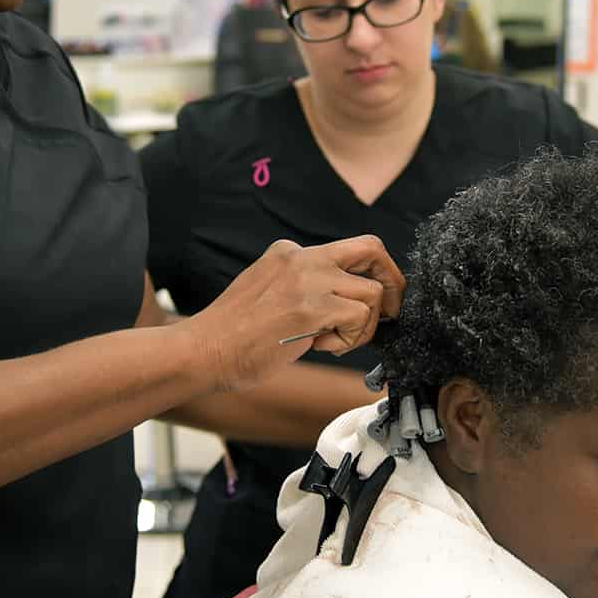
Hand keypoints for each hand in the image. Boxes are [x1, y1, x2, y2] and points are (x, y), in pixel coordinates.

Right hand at [182, 235, 403, 391]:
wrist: (203, 349)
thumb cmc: (233, 334)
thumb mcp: (268, 292)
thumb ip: (303, 287)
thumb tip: (345, 301)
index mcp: (288, 252)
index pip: (347, 252)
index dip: (363, 280)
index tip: (363, 304)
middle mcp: (301, 257)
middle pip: (372, 248)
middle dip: (393, 280)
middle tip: (391, 311)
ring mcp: (307, 279)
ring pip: (372, 293)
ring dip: (364, 325)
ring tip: (331, 341)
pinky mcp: (311, 307)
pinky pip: (361, 318)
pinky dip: (350, 340)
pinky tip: (320, 346)